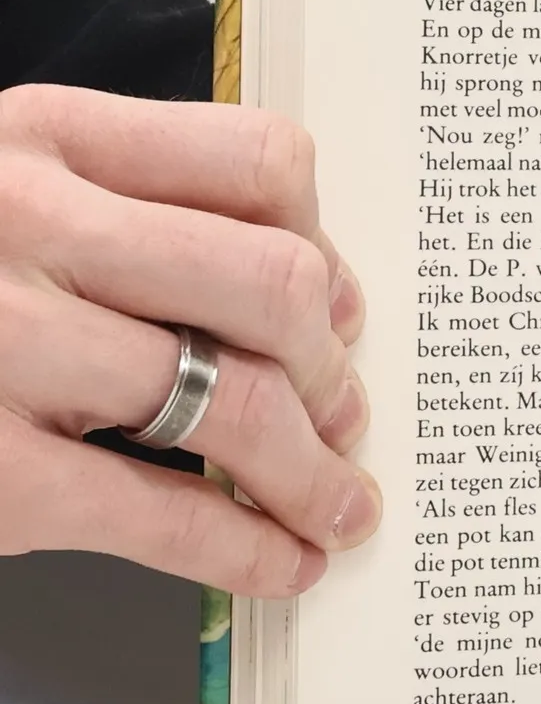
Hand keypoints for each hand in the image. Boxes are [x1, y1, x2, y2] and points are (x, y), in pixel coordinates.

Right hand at [0, 85, 379, 595]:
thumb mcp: (8, 193)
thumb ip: (139, 210)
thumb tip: (322, 299)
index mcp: (43, 139)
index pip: (259, 164)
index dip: (326, 249)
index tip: (338, 309)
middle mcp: (23, 226)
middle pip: (271, 285)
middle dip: (331, 368)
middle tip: (344, 417)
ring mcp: (0, 348)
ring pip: (237, 401)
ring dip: (316, 470)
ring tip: (338, 504)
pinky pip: (162, 514)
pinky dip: (249, 548)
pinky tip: (283, 564)